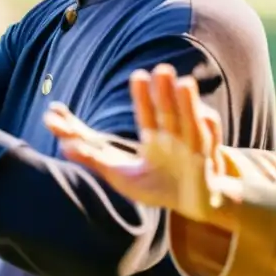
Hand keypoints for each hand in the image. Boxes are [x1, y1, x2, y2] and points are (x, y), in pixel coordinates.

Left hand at [44, 64, 234, 224]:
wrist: (195, 205)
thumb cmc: (158, 186)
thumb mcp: (122, 175)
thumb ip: (96, 159)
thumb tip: (64, 145)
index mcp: (155, 137)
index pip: (147, 113)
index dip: (143, 97)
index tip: (139, 77)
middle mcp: (175, 137)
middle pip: (169, 113)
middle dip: (164, 93)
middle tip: (160, 70)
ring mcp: (193, 150)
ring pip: (191, 123)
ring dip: (188, 104)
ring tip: (184, 83)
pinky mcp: (208, 168)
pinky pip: (210, 147)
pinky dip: (211, 131)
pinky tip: (208, 118)